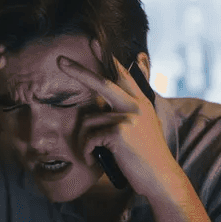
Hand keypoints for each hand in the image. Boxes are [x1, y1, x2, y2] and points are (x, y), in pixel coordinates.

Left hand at [57, 54, 178, 200]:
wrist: (161, 178)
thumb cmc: (147, 158)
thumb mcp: (143, 130)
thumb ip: (129, 115)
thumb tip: (105, 108)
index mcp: (141, 103)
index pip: (124, 75)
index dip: (110, 59)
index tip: (95, 43)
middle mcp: (135, 105)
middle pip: (102, 82)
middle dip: (79, 70)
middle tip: (60, 60)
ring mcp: (128, 117)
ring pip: (89, 120)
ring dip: (83, 140)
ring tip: (90, 153)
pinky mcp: (120, 132)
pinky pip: (90, 137)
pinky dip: (87, 151)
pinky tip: (93, 160)